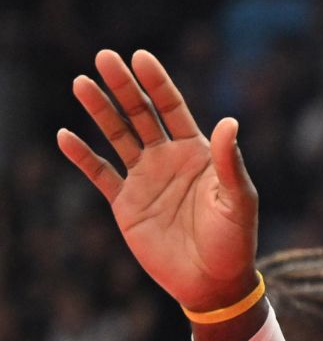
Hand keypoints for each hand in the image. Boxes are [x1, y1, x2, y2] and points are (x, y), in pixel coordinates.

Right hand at [56, 50, 256, 310]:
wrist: (213, 282)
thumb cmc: (234, 241)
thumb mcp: (238, 200)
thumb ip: (230, 163)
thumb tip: (229, 122)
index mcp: (198, 153)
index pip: (172, 109)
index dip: (157, 83)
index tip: (140, 58)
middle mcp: (168, 160)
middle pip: (140, 114)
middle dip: (123, 86)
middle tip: (103, 58)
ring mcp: (145, 179)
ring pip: (117, 136)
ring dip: (100, 111)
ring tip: (81, 83)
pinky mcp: (126, 203)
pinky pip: (100, 173)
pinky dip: (82, 156)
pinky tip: (66, 136)